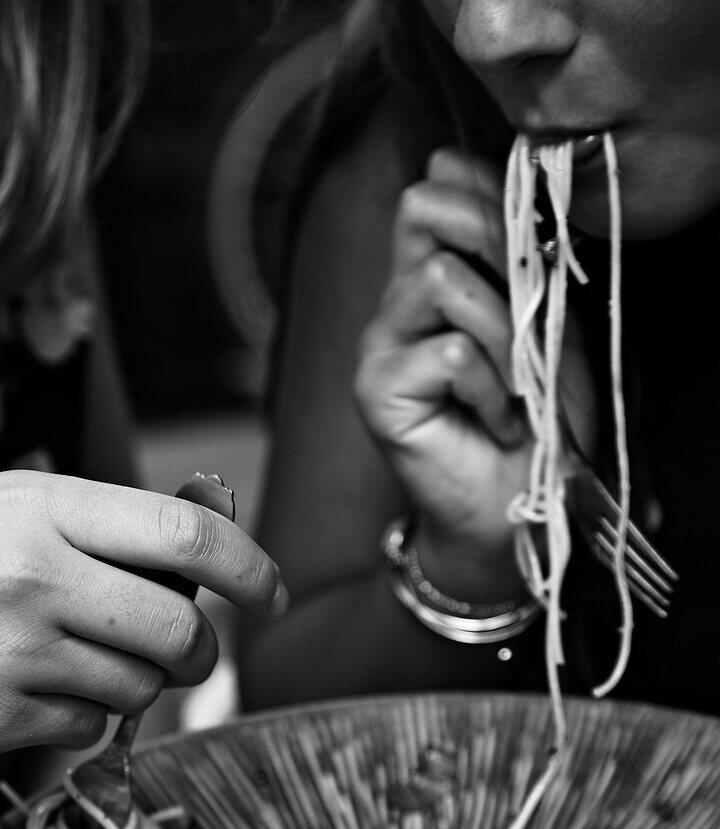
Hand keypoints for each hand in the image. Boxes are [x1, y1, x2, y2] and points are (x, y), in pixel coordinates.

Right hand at [0, 470, 286, 751]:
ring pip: (142, 688)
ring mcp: (16, 651)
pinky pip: (92, 725)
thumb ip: (114, 531)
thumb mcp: (28, 509)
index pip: (185, 535)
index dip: (248, 566)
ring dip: (135, 679)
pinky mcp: (1, 713)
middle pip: (180, 631)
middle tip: (184, 646)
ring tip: (78, 649)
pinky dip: (85, 711)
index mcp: (47, 508)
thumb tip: (218, 567)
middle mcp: (34, 577)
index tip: (270, 594)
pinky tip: (40, 680)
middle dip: (199, 650)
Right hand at [355, 147, 593, 597]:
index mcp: (434, 281)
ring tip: (516, 389)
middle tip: (527, 304)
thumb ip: (521, 265)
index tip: (532, 241)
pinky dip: (492, 389)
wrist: (514, 511)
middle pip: (421, 208)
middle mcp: (397, 304)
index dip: (486, 190)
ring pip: (441, 278)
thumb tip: (485, 185)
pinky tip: (496, 422)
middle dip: (492, 237)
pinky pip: (450, 352)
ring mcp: (380, 345)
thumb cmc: (535, 423)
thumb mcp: (547, 329)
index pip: (436, 190)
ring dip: (504, 334)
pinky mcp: (376, 391)